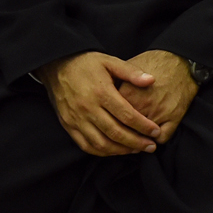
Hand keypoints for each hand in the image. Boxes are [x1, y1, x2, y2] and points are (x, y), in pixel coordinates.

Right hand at [39, 51, 162, 155]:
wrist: (56, 65)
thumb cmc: (86, 63)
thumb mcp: (110, 61)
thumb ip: (131, 72)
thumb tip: (151, 80)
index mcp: (101, 92)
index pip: (127, 115)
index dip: (144, 126)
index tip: (156, 132)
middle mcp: (88, 108)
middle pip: (116, 133)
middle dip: (136, 143)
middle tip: (151, 146)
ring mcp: (76, 119)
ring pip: (101, 144)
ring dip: (121, 150)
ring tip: (136, 150)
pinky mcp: (68, 125)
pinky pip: (86, 145)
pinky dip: (102, 152)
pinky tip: (115, 150)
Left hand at [115, 50, 198, 142]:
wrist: (180, 60)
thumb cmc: (153, 62)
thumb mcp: (128, 67)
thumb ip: (114, 83)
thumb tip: (100, 95)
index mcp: (128, 93)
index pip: (111, 117)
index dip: (108, 122)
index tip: (107, 124)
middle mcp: (142, 105)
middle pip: (126, 130)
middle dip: (121, 135)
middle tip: (119, 136)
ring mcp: (159, 112)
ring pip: (143, 138)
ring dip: (139, 140)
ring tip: (135, 140)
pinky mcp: (174, 117)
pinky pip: (162, 138)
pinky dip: (157, 139)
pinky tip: (152, 136)